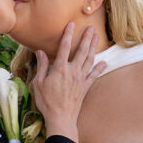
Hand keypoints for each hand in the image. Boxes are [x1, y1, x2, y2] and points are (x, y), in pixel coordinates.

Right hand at [31, 24, 106, 141]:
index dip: (68, 34)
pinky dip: (100, 68)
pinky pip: (94, 75)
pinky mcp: (85, 87)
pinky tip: (104, 62)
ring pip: (89, 59)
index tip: (72, 24)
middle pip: (81, 50)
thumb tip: (40, 52)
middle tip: (91, 28)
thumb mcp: (38, 83)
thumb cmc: (47, 102)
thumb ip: (42, 66)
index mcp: (60, 68)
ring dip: (93, 47)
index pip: (64, 47)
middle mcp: (72, 71)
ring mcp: (81, 79)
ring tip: (96, 37)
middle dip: (87, 38)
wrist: (61, 118)